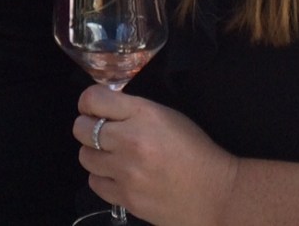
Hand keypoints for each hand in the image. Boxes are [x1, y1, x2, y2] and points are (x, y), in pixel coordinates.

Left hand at [75, 86, 238, 225]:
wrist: (217, 194)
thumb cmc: (194, 150)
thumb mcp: (165, 116)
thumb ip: (132, 110)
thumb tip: (103, 108)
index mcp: (142, 114)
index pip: (92, 99)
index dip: (89, 102)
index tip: (94, 108)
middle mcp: (129, 140)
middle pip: (81, 128)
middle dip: (87, 127)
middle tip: (101, 132)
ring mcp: (126, 172)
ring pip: (85, 156)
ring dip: (95, 154)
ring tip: (112, 156)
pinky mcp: (127, 198)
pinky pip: (95, 183)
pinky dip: (102, 178)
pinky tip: (118, 176)